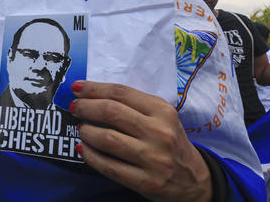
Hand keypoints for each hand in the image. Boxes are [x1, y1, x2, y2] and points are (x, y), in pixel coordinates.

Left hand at [71, 81, 211, 201]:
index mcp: (162, 111)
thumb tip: (92, 96)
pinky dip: (91, 156)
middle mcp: (160, 132)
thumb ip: (133, 106)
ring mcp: (154, 159)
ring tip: (81, 129)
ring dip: (86, 132)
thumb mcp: (161, 118)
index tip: (77, 88)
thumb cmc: (170, 142)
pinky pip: (109, 166)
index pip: (121, 93)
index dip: (94, 88)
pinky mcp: (147, 182)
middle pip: (111, 112)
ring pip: (107, 139)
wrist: (194, 180)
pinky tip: (83, 149)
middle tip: (75, 108)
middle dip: (86, 107)